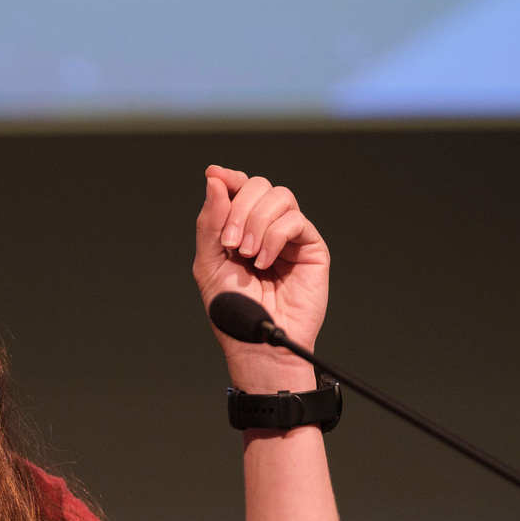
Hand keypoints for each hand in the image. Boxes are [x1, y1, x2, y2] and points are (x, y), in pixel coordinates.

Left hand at [193, 165, 329, 392]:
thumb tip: (216, 180)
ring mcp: (289, 237)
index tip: (215, 175)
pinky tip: (264, 262)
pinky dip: (274, 237)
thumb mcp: (208, 264)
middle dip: (239, 209)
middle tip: (230, 244)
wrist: (259, 344)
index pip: (238, 188)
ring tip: (248, 256)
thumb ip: (210, 223)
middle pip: (259, 185)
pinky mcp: (310, 248)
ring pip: (280, 196)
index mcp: (239, 229)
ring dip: (257, 222)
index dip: (229, 178)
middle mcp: (265, 228)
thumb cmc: (233, 312)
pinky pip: (295, 220)